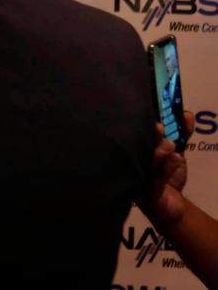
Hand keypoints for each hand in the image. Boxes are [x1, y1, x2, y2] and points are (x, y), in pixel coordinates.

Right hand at [142, 111, 193, 226]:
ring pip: (147, 165)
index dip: (143, 125)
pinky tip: (177, 158)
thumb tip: (187, 114)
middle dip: (149, 138)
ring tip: (170, 143)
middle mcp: (134, 166)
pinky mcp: (148, 194)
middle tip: (159, 126)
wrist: (172, 207)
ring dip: (159, 154)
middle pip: (138, 150)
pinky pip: (157, 180)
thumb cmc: (169, 178)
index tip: (155, 114)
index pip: (137, 136)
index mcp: (137, 153)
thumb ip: (182, 136)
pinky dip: (167, 168)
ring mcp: (139, 181)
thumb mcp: (177, 153)